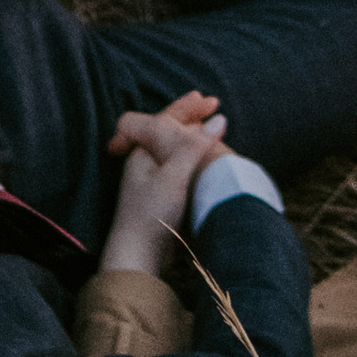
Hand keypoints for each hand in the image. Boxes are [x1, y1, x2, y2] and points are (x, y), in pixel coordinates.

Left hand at [101, 91, 229, 273]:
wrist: (138, 255)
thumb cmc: (151, 214)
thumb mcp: (175, 176)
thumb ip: (194, 147)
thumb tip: (219, 118)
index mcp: (143, 152)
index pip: (166, 120)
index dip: (188, 108)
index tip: (211, 100)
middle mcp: (145, 163)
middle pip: (168, 131)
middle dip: (189, 117)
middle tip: (211, 104)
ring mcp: (152, 180)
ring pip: (173, 148)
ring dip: (191, 135)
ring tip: (208, 128)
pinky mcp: (161, 196)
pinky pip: (178, 165)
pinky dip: (192, 156)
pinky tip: (203, 162)